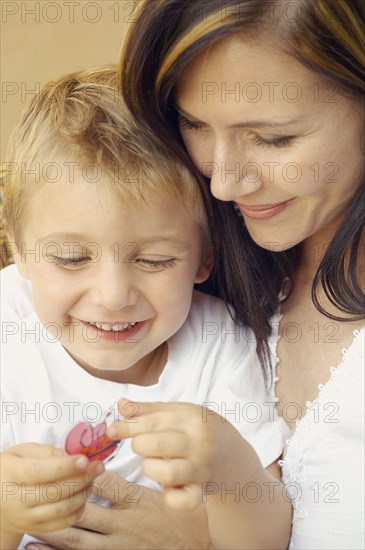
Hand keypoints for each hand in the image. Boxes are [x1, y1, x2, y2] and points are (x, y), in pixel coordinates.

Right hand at [1, 443, 103, 540]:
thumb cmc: (13, 469)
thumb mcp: (22, 452)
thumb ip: (46, 452)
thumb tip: (72, 456)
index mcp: (12, 475)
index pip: (39, 472)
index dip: (64, 467)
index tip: (85, 459)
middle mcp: (17, 500)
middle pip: (54, 492)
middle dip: (81, 478)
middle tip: (98, 466)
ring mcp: (26, 518)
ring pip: (62, 510)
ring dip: (83, 493)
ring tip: (93, 479)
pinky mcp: (37, 529)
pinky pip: (63, 523)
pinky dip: (79, 509)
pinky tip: (84, 494)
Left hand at [25, 471, 212, 548]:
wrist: (197, 545)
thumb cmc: (178, 514)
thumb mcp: (159, 491)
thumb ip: (134, 479)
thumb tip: (106, 466)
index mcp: (137, 499)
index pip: (103, 483)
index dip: (81, 475)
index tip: (65, 467)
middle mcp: (124, 522)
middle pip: (84, 509)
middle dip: (61, 500)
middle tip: (39, 493)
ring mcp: (119, 544)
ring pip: (78, 538)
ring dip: (54, 530)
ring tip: (33, 522)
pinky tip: (41, 548)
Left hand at [106, 398, 243, 509]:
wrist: (234, 454)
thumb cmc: (200, 429)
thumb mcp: (180, 411)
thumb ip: (150, 409)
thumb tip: (121, 404)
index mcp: (192, 418)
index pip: (151, 422)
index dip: (127, 426)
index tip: (111, 430)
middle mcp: (198, 443)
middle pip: (154, 445)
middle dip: (138, 445)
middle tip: (142, 444)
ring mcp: (201, 468)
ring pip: (164, 473)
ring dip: (151, 468)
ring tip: (155, 463)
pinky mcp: (202, 491)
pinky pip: (180, 501)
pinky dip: (169, 496)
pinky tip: (168, 485)